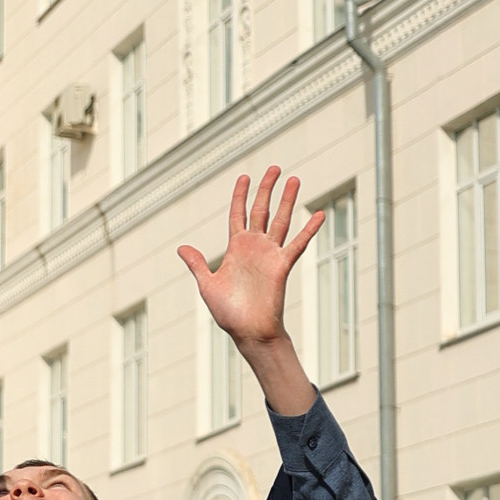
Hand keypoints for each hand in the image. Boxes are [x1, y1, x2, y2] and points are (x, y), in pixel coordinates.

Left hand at [178, 169, 323, 417]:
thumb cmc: (228, 312)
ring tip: (295, 179)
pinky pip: (297, 243)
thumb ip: (198, 264)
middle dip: (267, 189)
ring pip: (280, 220)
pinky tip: (319, 214)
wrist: (248, 331)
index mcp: (235, 248)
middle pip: (261, 210)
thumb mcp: (208, 285)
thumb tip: (181, 248)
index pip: (238, 214)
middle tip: (275, 168)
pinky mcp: (282, 265)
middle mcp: (254, 247)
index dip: (241, 195)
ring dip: (287, 200)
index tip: (245, 176)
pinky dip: (309, 229)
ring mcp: (269, 254)